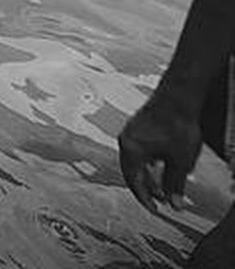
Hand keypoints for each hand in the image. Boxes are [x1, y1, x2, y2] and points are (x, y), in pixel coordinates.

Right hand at [117, 95, 202, 213]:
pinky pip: (139, 150)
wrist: (179, 96)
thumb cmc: (176, 123)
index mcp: (130, 150)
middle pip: (131, 172)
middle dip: (146, 188)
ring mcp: (131, 132)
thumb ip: (175, 184)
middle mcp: (126, 140)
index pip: (133, 182)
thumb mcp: (180, 161)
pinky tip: (160, 164)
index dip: (145, 198)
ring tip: (162, 185)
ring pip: (135, 161)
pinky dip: (148, 163)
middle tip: (159, 200)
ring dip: (148, 175)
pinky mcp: (138, 126)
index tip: (155, 209)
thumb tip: (174, 203)